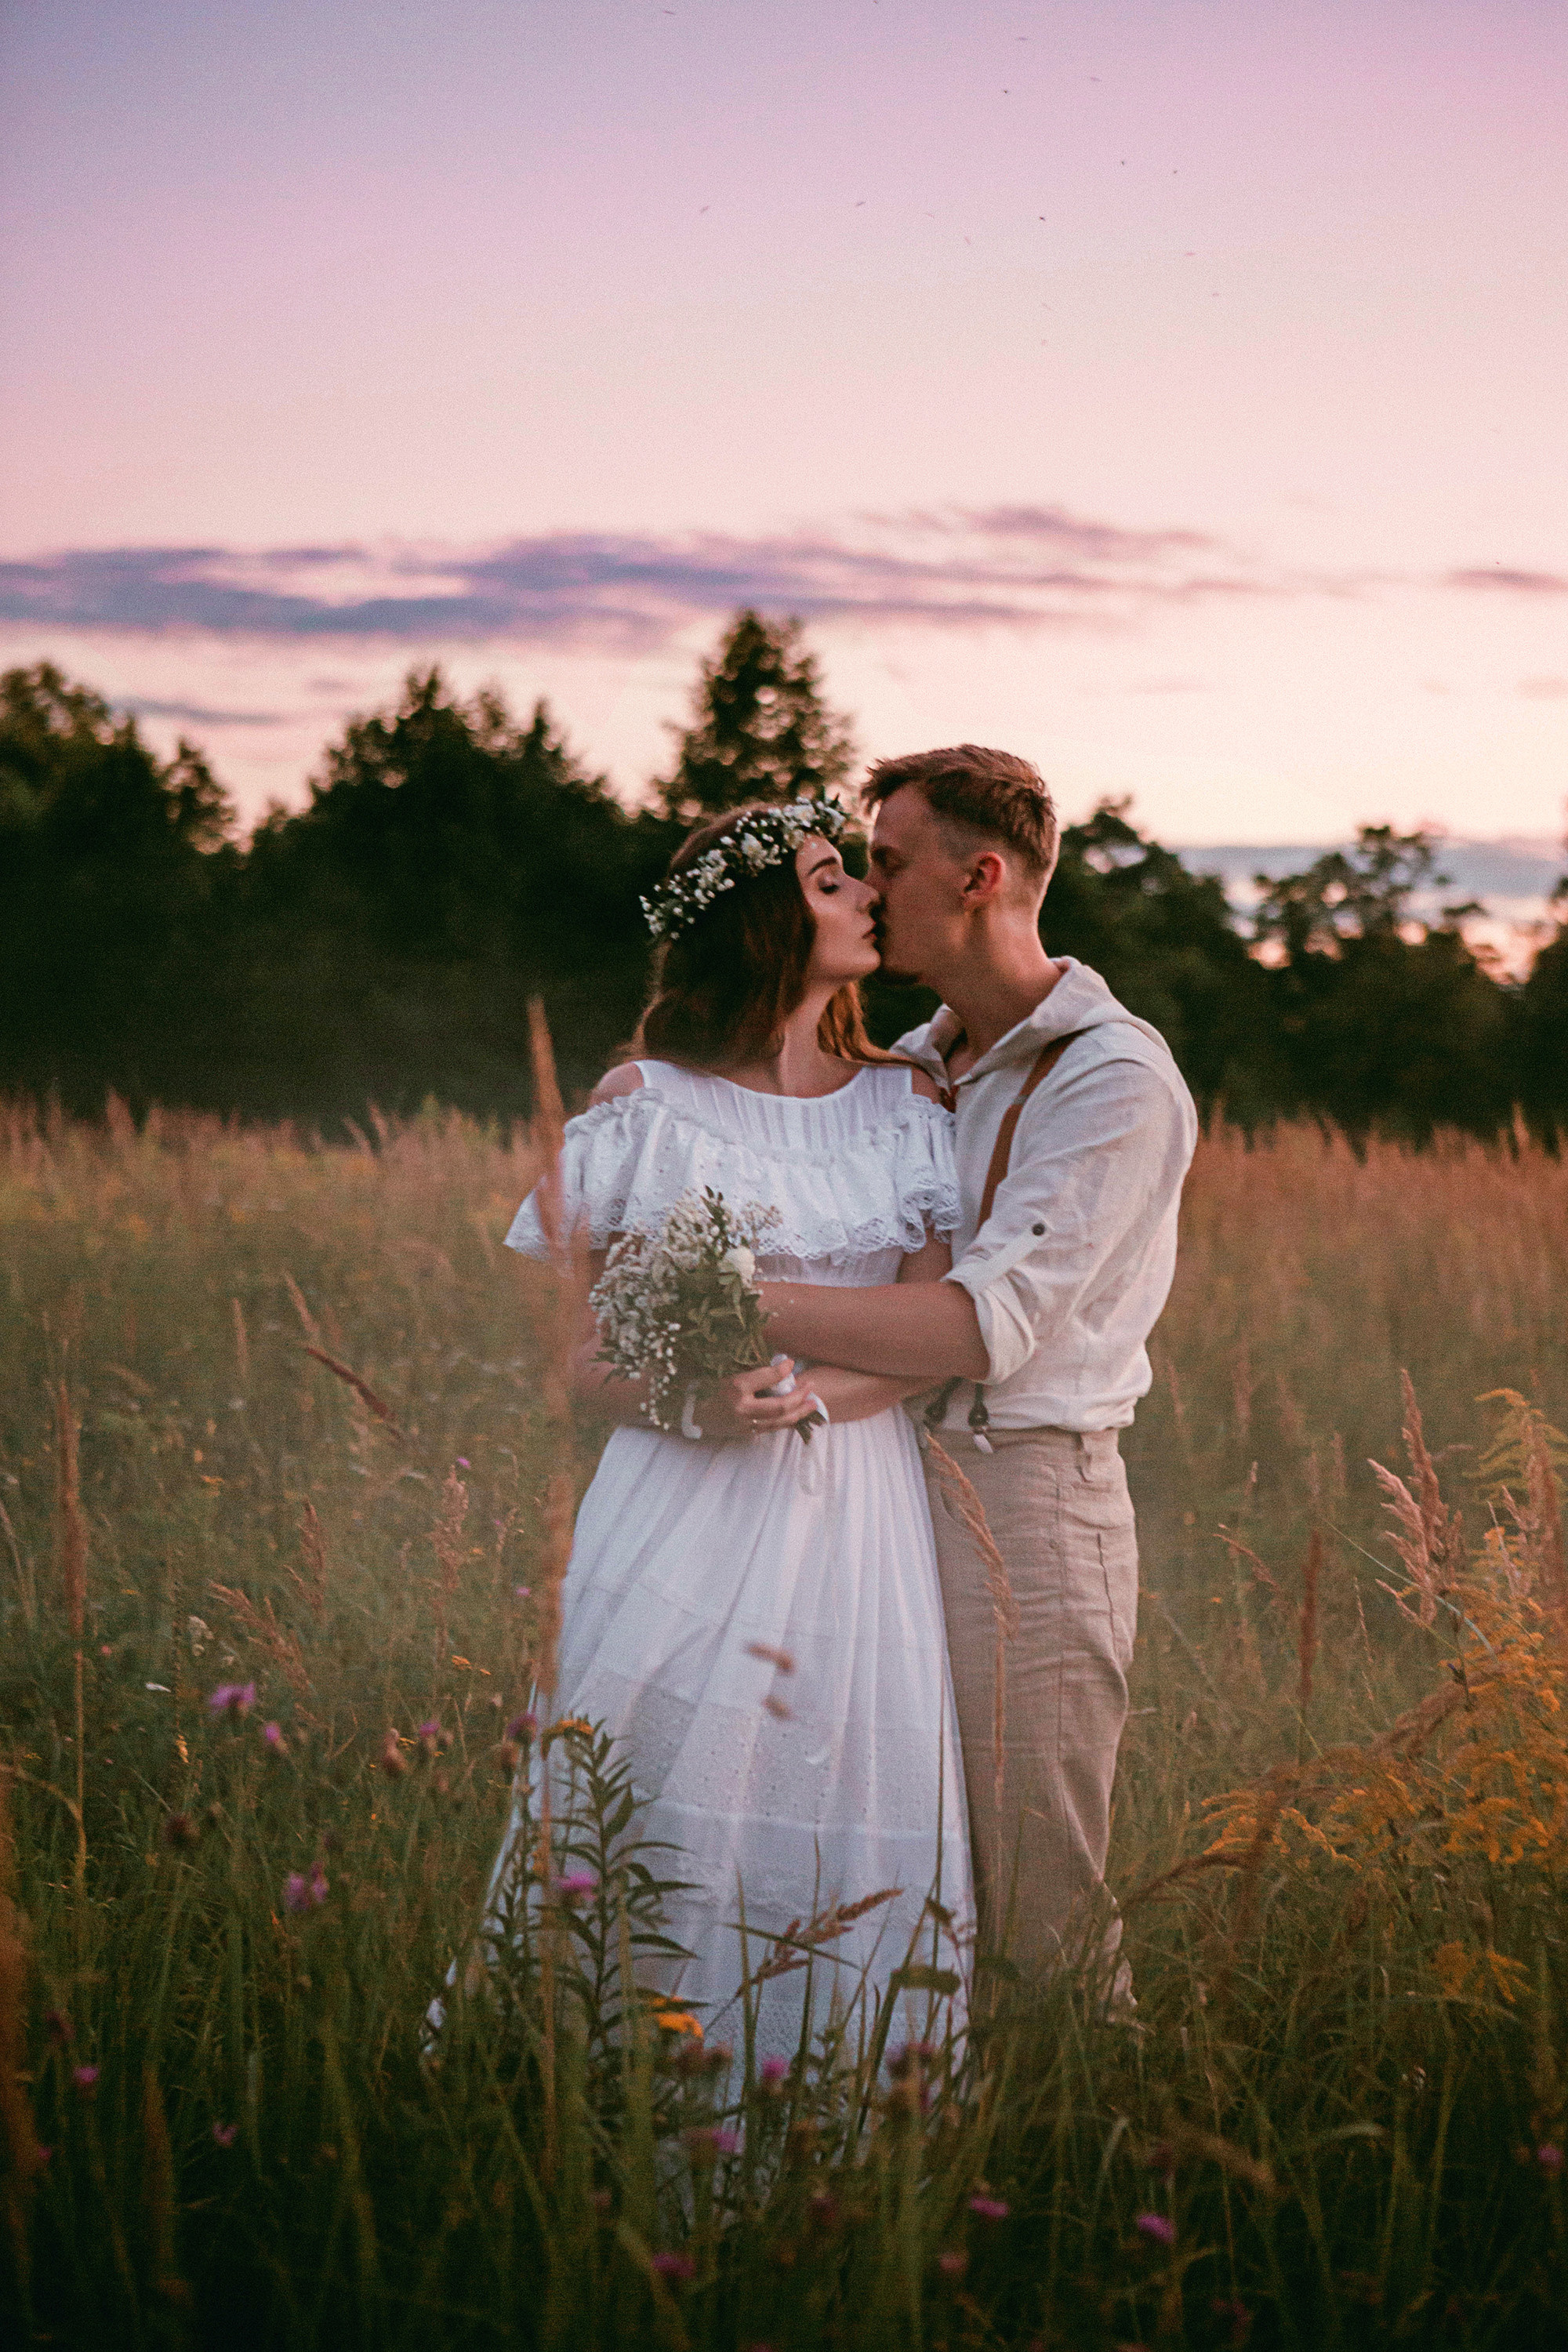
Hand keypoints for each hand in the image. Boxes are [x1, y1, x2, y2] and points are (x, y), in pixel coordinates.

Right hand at [689, 1359, 822, 1441]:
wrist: (691, 1414)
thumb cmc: (707, 1387)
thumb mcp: (726, 1372)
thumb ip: (752, 1371)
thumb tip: (779, 1364)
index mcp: (735, 1388)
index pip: (765, 1377)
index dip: (781, 1370)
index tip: (791, 1363)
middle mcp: (742, 1408)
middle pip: (779, 1406)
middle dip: (799, 1397)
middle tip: (811, 1386)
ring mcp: (745, 1424)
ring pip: (779, 1422)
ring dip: (799, 1412)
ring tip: (812, 1403)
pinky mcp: (746, 1433)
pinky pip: (772, 1428)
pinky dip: (787, 1421)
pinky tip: (797, 1414)